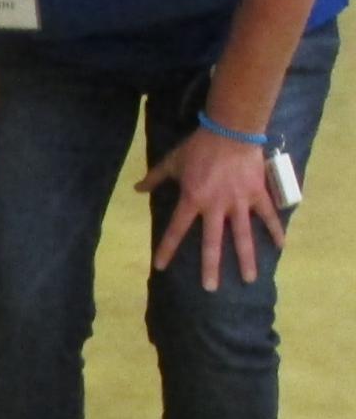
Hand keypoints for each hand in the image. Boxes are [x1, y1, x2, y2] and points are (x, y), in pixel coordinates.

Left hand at [135, 129, 284, 291]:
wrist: (232, 129)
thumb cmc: (199, 147)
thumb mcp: (173, 162)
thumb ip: (155, 178)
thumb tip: (137, 188)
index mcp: (192, 200)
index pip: (175, 230)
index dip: (167, 249)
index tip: (160, 267)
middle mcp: (216, 207)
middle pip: (212, 243)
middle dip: (211, 267)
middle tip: (211, 289)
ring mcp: (239, 202)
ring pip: (243, 236)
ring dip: (246, 259)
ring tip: (249, 279)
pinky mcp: (257, 194)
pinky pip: (267, 215)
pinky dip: (275, 230)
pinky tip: (281, 247)